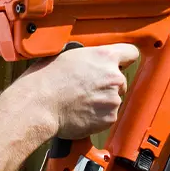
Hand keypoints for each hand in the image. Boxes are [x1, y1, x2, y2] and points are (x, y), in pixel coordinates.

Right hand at [13, 44, 139, 139]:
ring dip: (101, 101)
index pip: (130, 52)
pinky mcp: (109, 118)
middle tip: (86, 87)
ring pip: (113, 99)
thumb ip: (88, 57)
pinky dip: (97, 116)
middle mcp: (113, 77)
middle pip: (120, 79)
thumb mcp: (67, 55)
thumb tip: (89, 61)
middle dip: (107, 84)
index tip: (120, 63)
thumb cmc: (46, 79)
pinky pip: (107, 116)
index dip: (123, 59)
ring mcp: (113, 99)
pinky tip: (80, 111)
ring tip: (79, 101)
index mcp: (104, 56)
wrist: (38, 104)